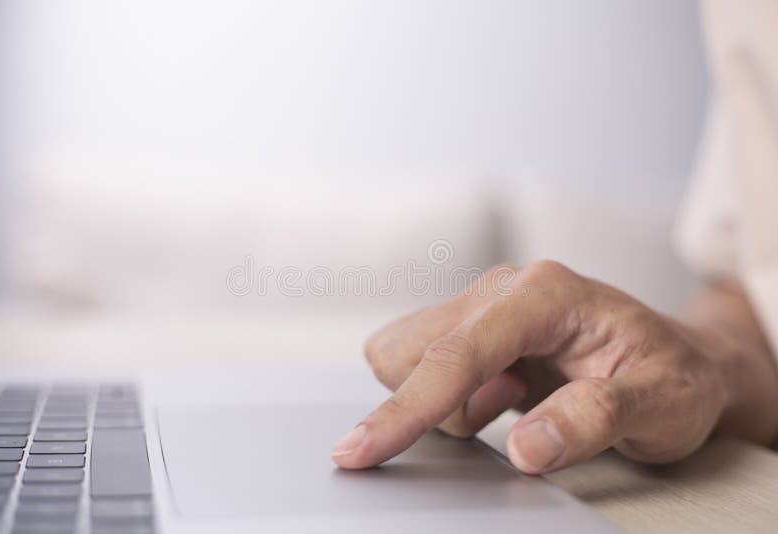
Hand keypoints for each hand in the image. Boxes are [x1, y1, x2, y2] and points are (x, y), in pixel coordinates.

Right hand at [330, 261, 777, 472]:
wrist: (678, 359)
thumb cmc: (672, 377)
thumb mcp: (660, 405)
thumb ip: (594, 419)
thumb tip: (524, 448)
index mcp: (545, 295)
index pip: (456, 355)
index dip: (406, 408)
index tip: (360, 451)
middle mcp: (503, 289)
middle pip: (411, 350)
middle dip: (435, 403)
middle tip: (508, 408)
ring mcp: (482, 303)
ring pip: (403, 353)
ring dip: (439, 398)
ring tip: (508, 399)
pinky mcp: (471, 324)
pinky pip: (418, 360)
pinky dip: (442, 393)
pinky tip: (498, 393)